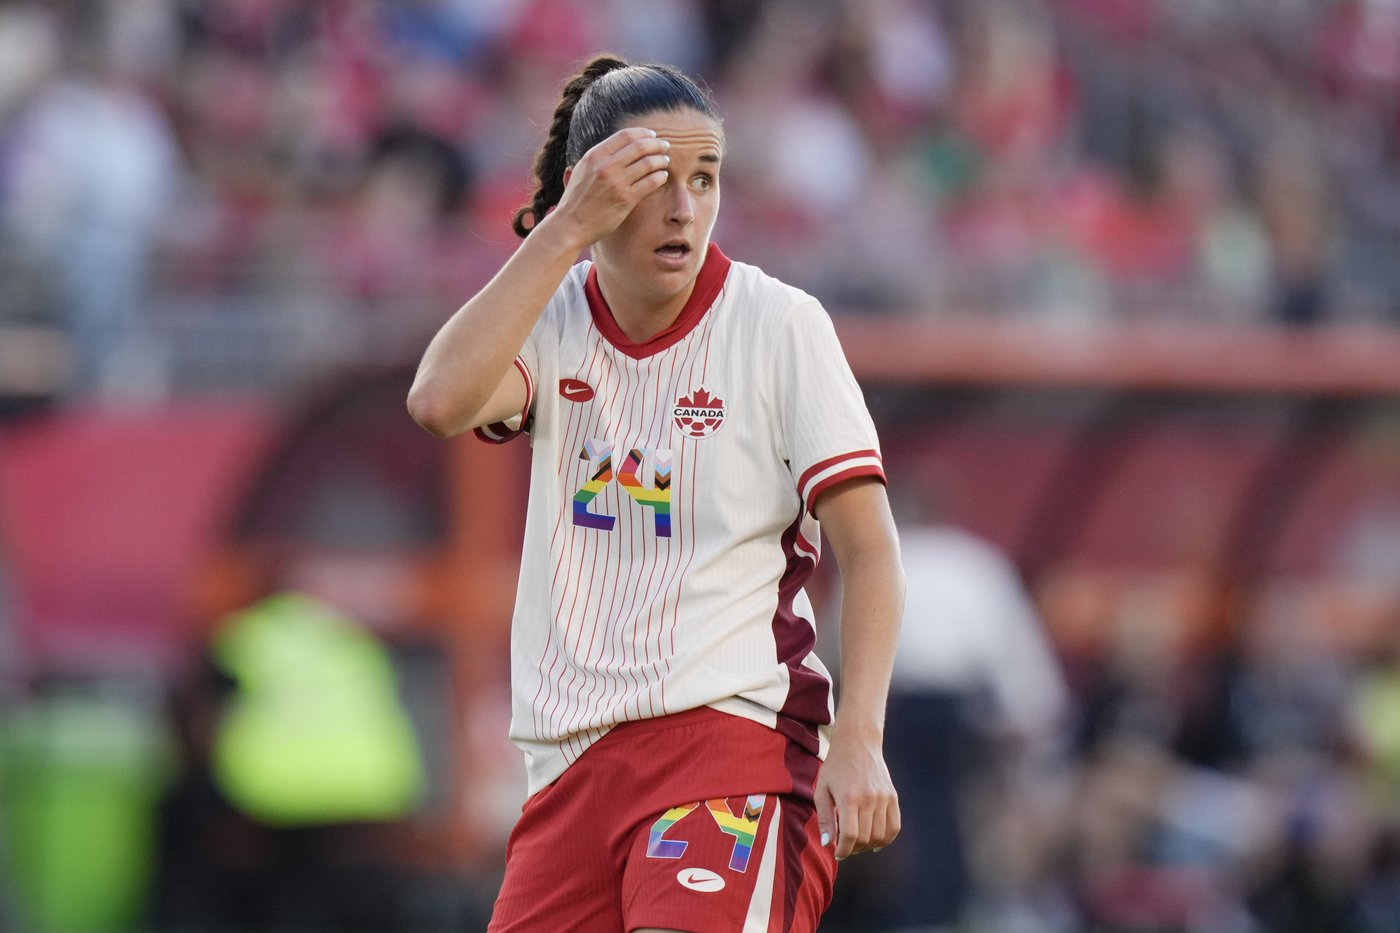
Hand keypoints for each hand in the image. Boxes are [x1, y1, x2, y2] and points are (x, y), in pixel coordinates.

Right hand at [550, 127, 670, 246]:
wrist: (570, 225)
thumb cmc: (575, 200)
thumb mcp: (580, 171)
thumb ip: (596, 158)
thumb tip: (611, 146)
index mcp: (594, 155)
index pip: (625, 135)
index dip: (643, 133)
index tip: (652, 135)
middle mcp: (605, 166)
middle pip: (639, 146)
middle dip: (656, 144)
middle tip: (665, 146)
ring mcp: (616, 182)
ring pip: (648, 163)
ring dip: (661, 160)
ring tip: (665, 161)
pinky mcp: (626, 199)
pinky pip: (650, 182)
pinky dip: (660, 176)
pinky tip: (662, 176)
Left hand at [814, 723, 899, 860]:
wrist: (858, 743)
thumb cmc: (835, 767)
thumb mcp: (822, 790)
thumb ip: (825, 819)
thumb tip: (828, 844)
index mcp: (849, 798)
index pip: (850, 835)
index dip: (844, 850)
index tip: (838, 853)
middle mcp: (869, 799)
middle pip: (865, 838)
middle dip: (854, 849)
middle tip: (846, 847)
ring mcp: (883, 798)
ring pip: (879, 836)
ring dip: (868, 846)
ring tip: (858, 843)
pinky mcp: (892, 797)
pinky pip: (894, 827)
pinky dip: (885, 839)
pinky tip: (875, 842)